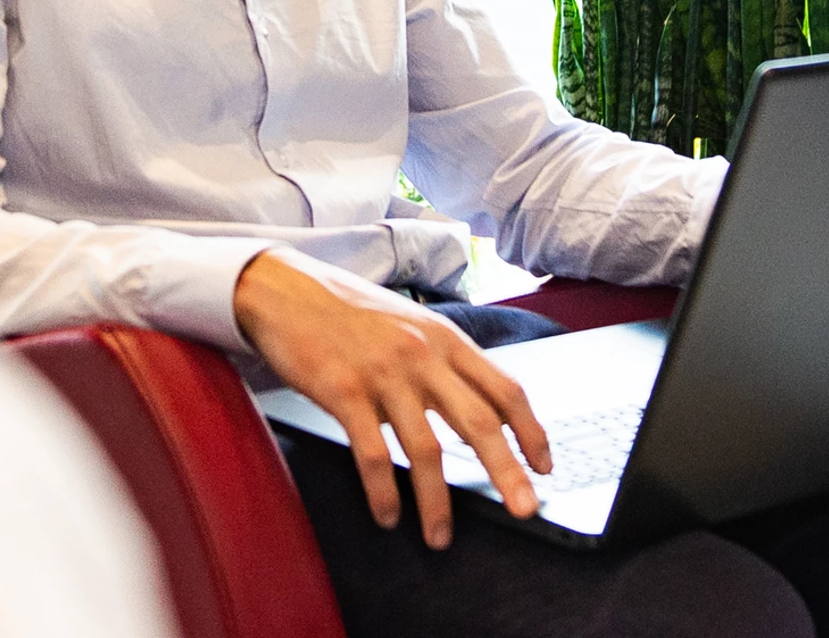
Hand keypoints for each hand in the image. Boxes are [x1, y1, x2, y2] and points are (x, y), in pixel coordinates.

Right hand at [233, 250, 550, 547]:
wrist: (284, 289)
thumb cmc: (347, 311)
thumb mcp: (409, 323)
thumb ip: (442, 360)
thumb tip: (475, 409)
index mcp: (444, 338)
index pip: (505, 388)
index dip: (531, 431)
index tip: (544, 466)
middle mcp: (422, 355)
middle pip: (479, 423)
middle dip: (507, 472)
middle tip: (524, 510)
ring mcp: (383, 374)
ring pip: (427, 450)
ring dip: (438, 502)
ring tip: (440, 537)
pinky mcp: (344, 391)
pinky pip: (373, 455)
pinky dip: (384, 493)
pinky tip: (387, 515)